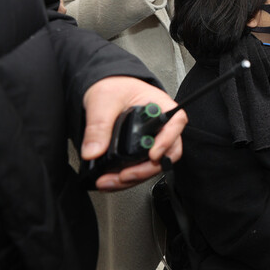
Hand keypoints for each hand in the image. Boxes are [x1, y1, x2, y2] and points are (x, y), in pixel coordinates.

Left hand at [81, 76, 185, 190]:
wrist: (106, 89)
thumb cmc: (114, 87)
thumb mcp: (104, 102)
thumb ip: (98, 126)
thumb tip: (93, 151)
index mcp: (161, 106)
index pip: (175, 123)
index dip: (167, 141)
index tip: (152, 155)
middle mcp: (161, 126)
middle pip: (168, 151)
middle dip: (146, 169)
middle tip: (125, 175)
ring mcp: (153, 140)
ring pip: (154, 165)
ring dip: (134, 177)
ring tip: (110, 182)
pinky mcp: (141, 151)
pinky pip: (140, 167)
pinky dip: (126, 178)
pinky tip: (111, 180)